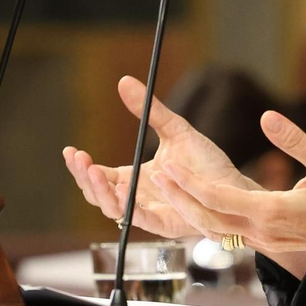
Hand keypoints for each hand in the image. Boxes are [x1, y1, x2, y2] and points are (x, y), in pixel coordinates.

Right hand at [62, 75, 259, 238]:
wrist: (235, 185)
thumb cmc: (207, 164)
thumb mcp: (175, 130)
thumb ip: (149, 110)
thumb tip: (124, 81)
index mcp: (134, 179)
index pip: (99, 175)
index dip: (81, 166)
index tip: (71, 150)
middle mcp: (137, 198)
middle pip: (99, 194)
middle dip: (84, 178)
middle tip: (78, 159)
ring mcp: (150, 213)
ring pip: (114, 210)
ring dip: (101, 192)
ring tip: (94, 171)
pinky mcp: (167, 225)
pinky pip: (143, 219)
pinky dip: (130, 206)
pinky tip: (123, 188)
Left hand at [152, 110, 305, 274]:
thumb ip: (295, 140)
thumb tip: (267, 117)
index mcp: (272, 213)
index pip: (219, 198)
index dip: (190, 183)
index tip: (168, 165)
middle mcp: (262, 231)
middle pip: (207, 217)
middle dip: (178, 197)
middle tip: (154, 175)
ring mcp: (264, 239)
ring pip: (214, 227)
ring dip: (188, 208)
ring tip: (166, 186)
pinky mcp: (267, 239)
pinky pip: (227, 230)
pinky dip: (206, 216)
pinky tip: (195, 201)